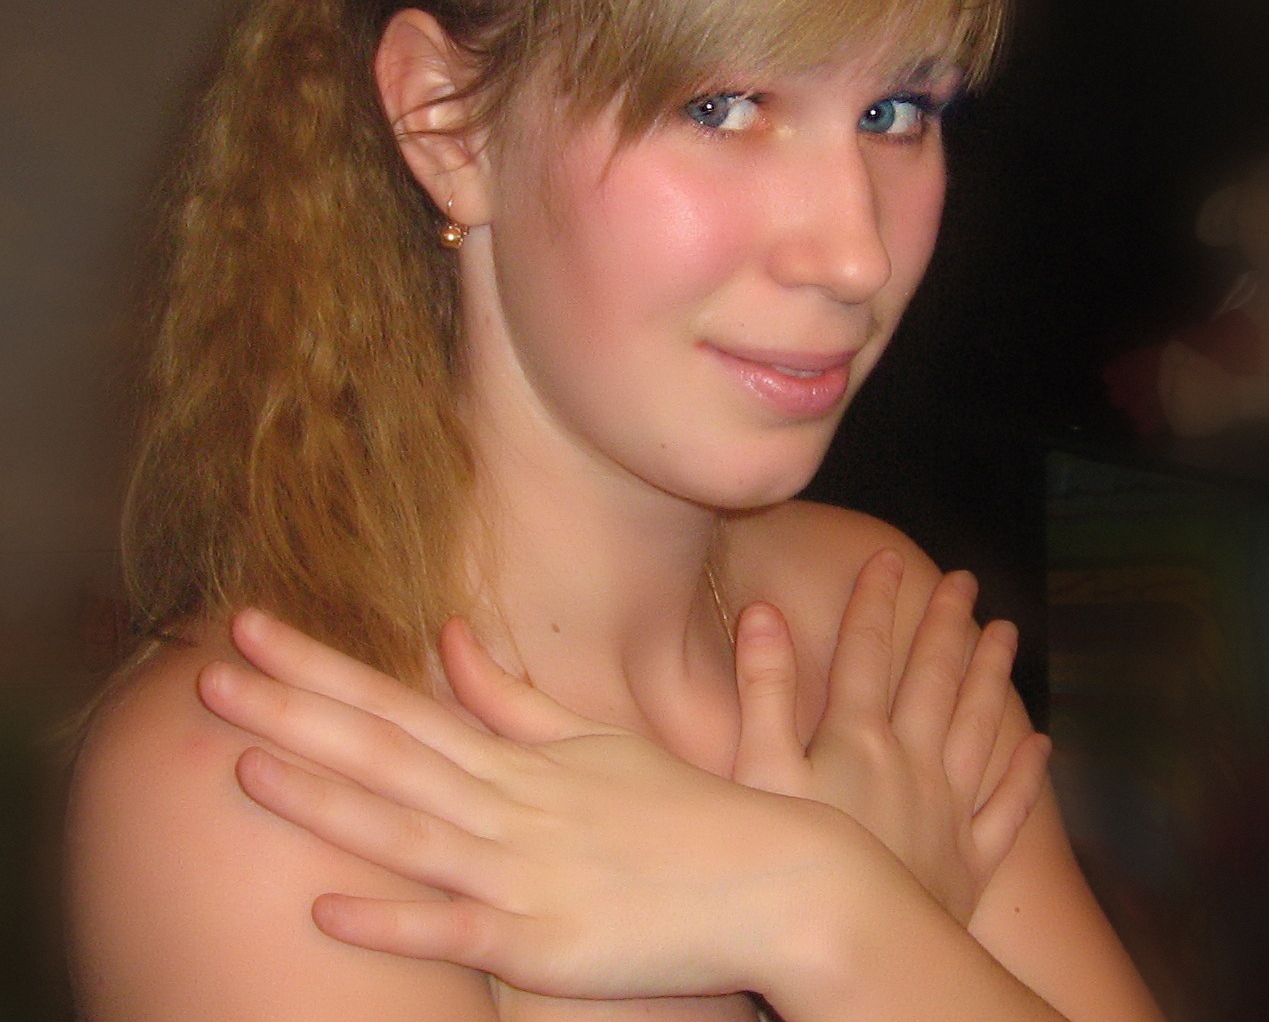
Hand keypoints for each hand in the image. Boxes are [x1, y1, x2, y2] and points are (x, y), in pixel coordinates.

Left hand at [197, 610, 853, 1000]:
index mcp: (516, 754)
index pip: (397, 697)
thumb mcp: (593, 740)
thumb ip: (514, 697)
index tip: (250, 625)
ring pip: (406, 828)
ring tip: (243, 765)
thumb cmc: (682, 809)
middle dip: (294, 709)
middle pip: (385, 749)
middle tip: (209, 672)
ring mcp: (525, 869)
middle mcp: (508, 801)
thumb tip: (454, 638)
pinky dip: (394, 918)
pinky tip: (327, 909)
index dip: (319, 664)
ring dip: (322, 799)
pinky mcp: (548, 942)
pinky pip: (458, 929)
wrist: (776, 877)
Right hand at [729, 550, 1050, 923]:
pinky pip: (1007, 808)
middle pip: (932, 676)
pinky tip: (1041, 745)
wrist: (852, 949)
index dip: (876, 600)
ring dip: (992, 677)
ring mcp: (947, 809)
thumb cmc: (791, 861)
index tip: (888, 560)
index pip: (867, 650)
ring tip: (1007, 633)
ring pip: (977, 726)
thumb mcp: (757, 769)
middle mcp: (911, 760)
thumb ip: (762, 688)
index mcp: (856, 736)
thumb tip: (763, 612)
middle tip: (966, 581)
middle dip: (947, 623)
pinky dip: (1025, 775)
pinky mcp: (969, 860)